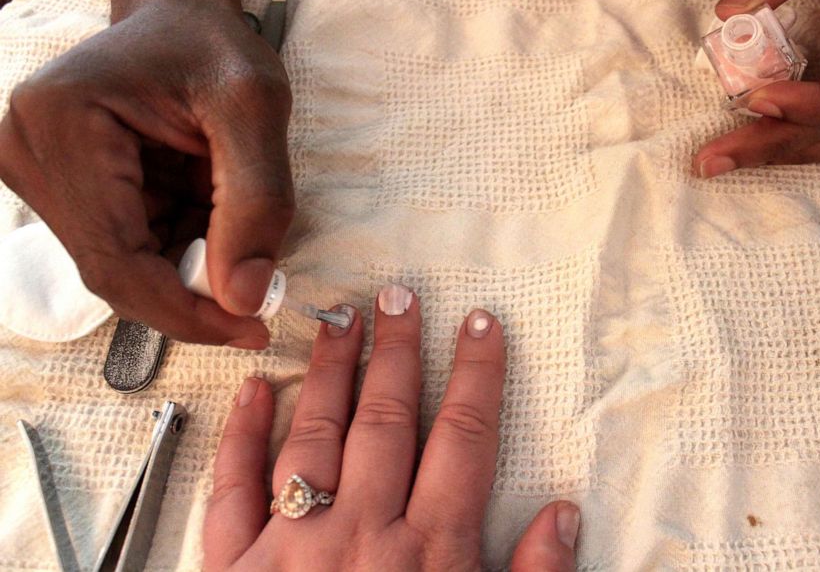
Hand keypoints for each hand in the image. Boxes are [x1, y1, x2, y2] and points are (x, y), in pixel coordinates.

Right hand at [0, 0, 293, 346]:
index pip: (116, 257)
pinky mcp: (61, 186)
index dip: (185, 310)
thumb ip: (257, 201)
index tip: (252, 329)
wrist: (181, 15)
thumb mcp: (256, 106)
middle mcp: (28, 151)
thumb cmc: (215, 46)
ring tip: (238, 232)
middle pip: (112, 271)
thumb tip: (243, 298)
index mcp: (61, 121)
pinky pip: (124, 247)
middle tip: (259, 303)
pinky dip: (178, 250)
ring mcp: (38, 172)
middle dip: (192, 297)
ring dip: (188, 271)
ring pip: (121, 266)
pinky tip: (210, 218)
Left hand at [204, 285, 579, 571]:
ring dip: (331, 371)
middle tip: (402, 296)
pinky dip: (241, 433)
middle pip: (387, 421)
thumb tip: (564, 514)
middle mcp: (361, 536)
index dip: (476, 375)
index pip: (462, 440)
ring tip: (341, 319)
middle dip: (399, 353)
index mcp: (429, 554)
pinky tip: (255, 387)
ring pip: (315, 435)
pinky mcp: (233, 567)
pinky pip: (234, 487)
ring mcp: (292, 547)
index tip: (482, 326)